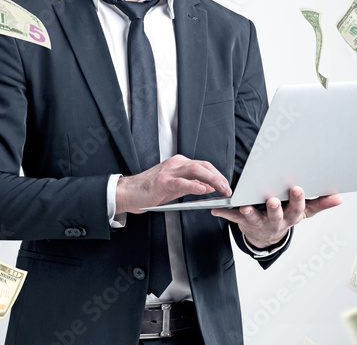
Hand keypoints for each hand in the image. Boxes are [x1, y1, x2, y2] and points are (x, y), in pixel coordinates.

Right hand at [116, 154, 230, 214]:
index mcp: (179, 163)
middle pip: (203, 166)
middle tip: (228, 189)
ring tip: (221, 189)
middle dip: (218, 177)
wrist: (128, 192)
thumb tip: (210, 186)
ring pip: (195, 170)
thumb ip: (192, 185)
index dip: (218, 175)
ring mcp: (169, 171)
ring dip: (211, 179)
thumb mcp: (175, 187)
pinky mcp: (162, 182)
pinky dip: (193, 185)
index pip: (204, 166)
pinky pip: (181, 182)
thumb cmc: (150, 190)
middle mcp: (176, 164)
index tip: (227, 185)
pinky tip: (203, 190)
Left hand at [211, 187, 342, 248]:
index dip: (297, 200)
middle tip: (272, 200)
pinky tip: (216, 208)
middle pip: (275, 215)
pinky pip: (233, 216)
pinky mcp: (243, 221)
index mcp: (291, 216)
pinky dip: (224, 212)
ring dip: (248, 213)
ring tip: (245, 207)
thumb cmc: (287, 215)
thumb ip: (321, 203)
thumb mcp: (305, 211)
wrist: (267, 236)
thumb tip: (340, 197)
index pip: (297, 209)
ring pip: (253, 218)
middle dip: (274, 209)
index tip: (297, 189)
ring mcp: (258, 222)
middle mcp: (275, 221)